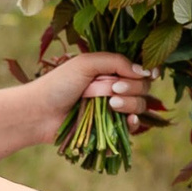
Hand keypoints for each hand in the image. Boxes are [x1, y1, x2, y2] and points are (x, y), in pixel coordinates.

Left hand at [27, 51, 156, 123]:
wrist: (40, 113)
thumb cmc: (59, 84)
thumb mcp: (86, 63)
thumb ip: (116, 62)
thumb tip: (145, 72)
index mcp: (110, 69)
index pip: (140, 68)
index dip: (149, 70)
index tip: (151, 73)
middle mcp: (115, 87)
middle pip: (143, 87)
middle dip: (133, 87)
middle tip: (113, 89)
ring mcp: (113, 108)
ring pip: (140, 105)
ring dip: (130, 103)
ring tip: (110, 104)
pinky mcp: (111, 128)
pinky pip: (133, 126)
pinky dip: (134, 122)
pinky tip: (129, 120)